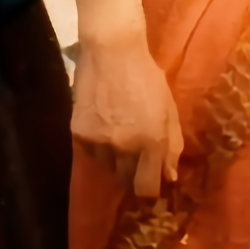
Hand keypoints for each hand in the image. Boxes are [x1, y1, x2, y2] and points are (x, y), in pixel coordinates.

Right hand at [72, 31, 183, 197]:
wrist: (112, 54)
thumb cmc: (148, 79)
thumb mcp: (169, 110)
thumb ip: (171, 145)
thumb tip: (170, 177)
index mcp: (151, 141)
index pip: (146, 188)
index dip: (149, 193)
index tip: (152, 189)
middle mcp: (123, 147)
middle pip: (125, 181)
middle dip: (134, 174)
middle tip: (138, 156)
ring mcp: (98, 142)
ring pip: (107, 167)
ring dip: (116, 159)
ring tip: (121, 133)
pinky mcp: (78, 134)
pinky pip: (91, 153)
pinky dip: (99, 146)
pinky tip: (105, 125)